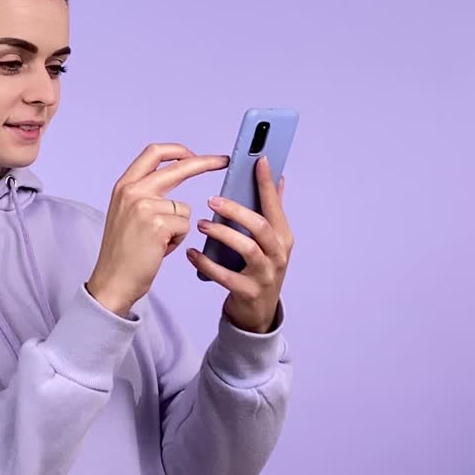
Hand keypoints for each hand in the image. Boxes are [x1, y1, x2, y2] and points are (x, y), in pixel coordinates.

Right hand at [87, 143, 229, 316]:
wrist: (112, 281)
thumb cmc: (122, 253)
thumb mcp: (125, 212)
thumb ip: (145, 193)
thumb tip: (173, 179)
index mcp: (124, 186)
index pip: (154, 153)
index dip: (177, 150)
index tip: (194, 155)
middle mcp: (132, 191)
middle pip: (178, 167)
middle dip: (205, 162)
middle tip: (222, 161)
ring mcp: (144, 206)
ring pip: (184, 208)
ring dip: (178, 227)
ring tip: (158, 243)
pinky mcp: (158, 225)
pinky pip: (185, 226)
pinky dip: (177, 240)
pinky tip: (159, 250)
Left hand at [186, 155, 293, 332]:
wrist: (258, 313)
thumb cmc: (260, 269)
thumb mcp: (272, 241)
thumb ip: (273, 210)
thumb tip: (278, 177)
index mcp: (283, 236)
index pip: (274, 205)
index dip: (267, 183)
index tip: (259, 160)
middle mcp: (279, 254)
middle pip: (261, 226)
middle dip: (236, 210)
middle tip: (212, 199)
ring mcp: (266, 274)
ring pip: (247, 249)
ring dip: (222, 234)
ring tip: (201, 224)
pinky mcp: (249, 292)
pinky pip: (226, 276)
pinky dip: (207, 263)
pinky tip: (192, 253)